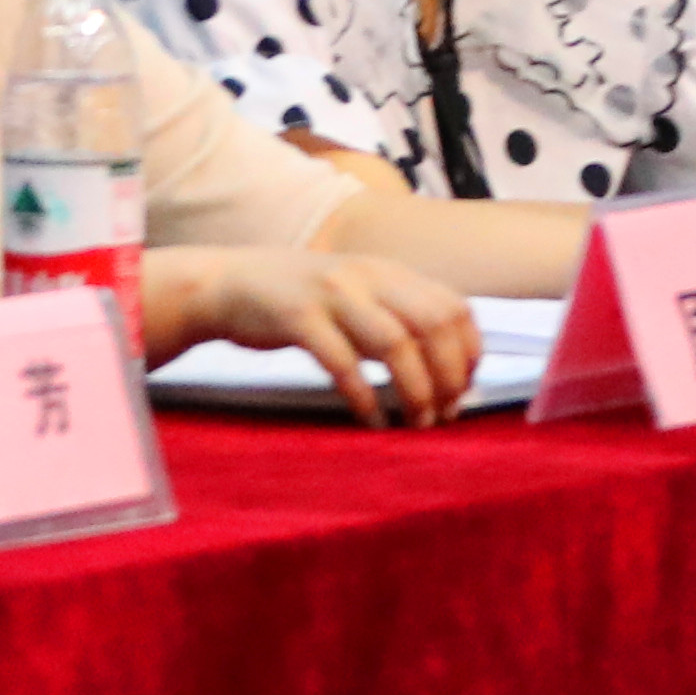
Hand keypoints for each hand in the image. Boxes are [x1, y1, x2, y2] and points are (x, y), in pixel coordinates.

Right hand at [146, 248, 480, 425]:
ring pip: (396, 343)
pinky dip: (364, 397)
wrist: (227, 285)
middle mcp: (368, 276)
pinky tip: (372, 422)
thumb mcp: (357, 295)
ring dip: (415, 389)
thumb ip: (395, 316)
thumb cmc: (300, 301)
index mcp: (389, 271)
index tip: (466, 389)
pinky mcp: (298, 318)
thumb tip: (444, 365)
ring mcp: (333, 294)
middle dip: (448, 374)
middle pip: (433, 324)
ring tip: (418, 423)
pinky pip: (343, 362)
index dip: (468, 351)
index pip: (453, 306)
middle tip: (446, 414)